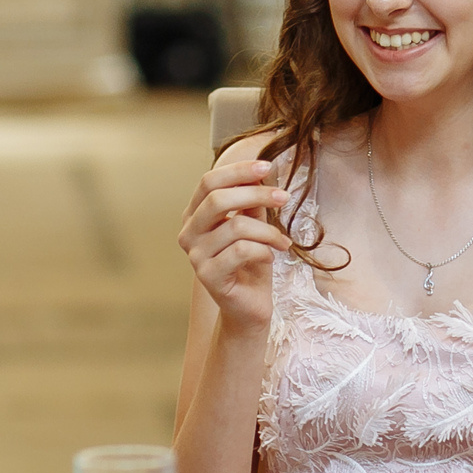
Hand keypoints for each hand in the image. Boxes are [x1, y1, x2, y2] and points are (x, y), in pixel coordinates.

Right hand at [179, 159, 290, 333]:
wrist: (249, 306)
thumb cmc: (251, 263)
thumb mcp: (254, 226)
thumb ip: (251, 202)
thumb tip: (260, 172)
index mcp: (194, 216)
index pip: (209, 182)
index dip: (237, 171)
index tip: (267, 166)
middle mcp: (188, 234)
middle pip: (218, 200)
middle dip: (256, 194)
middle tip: (284, 197)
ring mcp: (195, 256)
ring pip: (236, 226)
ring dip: (268, 231)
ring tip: (283, 241)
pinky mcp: (208, 277)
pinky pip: (242, 251)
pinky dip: (264, 250)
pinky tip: (272, 256)